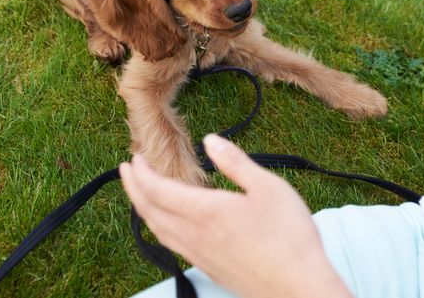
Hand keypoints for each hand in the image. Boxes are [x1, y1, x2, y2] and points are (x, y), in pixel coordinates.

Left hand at [120, 134, 352, 297]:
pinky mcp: (209, 268)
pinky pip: (171, 245)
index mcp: (206, 211)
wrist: (297, 286)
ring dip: (143, 208)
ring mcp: (200, 255)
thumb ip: (235, 162)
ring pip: (158, 230)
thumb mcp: (268, 187)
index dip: (141, 173)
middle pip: (150, 210)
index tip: (134, 157)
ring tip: (140, 194)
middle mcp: (195, 235)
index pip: (158, 190)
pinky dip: (158, 228)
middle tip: (126, 170)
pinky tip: (166, 225)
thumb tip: (211, 140)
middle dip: (133, 188)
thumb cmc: (289, 237)